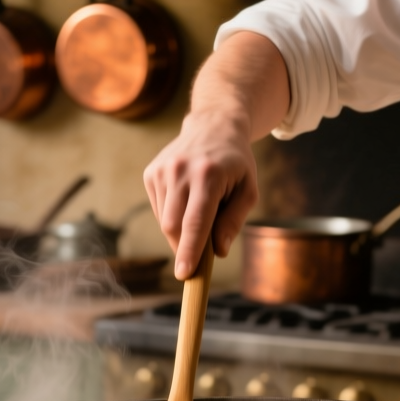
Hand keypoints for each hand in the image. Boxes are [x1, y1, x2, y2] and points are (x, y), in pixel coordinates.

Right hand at [143, 110, 260, 280]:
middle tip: (200, 255)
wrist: (213, 126)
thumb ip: (234, 221)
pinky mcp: (151, 172)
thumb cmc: (236, 163)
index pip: (195, 222)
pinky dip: (172, 215)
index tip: (183, 275)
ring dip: (180, 231)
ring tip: (200, 211)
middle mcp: (180, 171)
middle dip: (185, 247)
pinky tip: (186, 200)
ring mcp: (162, 170)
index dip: (189, 251)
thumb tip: (217, 251)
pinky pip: (158, 209)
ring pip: (164, 220)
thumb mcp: (248, 190)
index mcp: (208, 175)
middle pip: (173, 226)